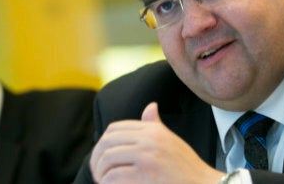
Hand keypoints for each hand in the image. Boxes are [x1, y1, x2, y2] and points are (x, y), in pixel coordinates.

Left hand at [90, 102, 224, 183]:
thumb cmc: (187, 168)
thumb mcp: (171, 141)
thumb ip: (155, 125)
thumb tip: (150, 106)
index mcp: (153, 131)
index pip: (115, 128)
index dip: (103, 143)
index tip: (102, 157)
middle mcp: (149, 140)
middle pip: (107, 142)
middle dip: (97, 158)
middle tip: (98, 172)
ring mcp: (147, 157)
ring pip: (107, 159)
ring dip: (100, 173)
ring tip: (103, 181)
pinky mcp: (145, 175)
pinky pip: (113, 176)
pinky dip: (107, 183)